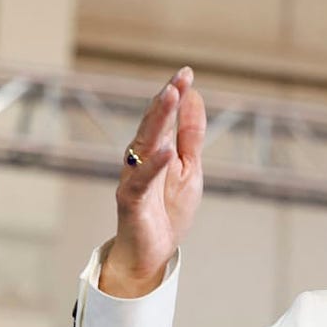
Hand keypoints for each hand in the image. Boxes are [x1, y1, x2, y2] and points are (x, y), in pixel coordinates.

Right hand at [100, 66, 205, 297]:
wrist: (152, 253)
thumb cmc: (167, 210)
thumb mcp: (190, 169)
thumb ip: (190, 136)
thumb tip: (195, 98)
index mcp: (156, 150)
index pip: (165, 117)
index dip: (175, 95)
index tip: (187, 73)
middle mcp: (141, 159)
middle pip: (152, 124)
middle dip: (165, 100)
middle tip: (178, 78)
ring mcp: (134, 178)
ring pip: (143, 143)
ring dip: (157, 119)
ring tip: (170, 97)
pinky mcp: (131, 200)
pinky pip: (141, 180)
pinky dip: (154, 165)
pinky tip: (167, 151)